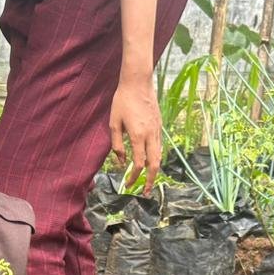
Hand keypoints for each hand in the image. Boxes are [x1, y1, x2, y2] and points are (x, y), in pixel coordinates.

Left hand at [109, 77, 161, 194]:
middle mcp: (151, 135)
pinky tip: (150, 162)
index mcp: (138, 136)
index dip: (133, 177)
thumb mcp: (114, 123)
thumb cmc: (122, 101)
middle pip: (155, 165)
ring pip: (159, 156)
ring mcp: (157, 130)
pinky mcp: (159, 126)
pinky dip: (155, 158)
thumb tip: (122, 162)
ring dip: (155, 170)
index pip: (138, 164)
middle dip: (151, 181)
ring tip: (149, 180)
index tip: (128, 185)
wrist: (138, 82)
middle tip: (146, 192)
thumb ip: (117, 145)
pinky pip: (159, 146)